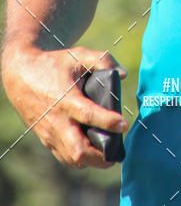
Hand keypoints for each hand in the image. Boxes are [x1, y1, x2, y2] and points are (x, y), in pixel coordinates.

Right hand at [1, 44, 127, 168]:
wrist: (22, 74)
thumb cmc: (54, 64)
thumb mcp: (78, 55)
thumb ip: (102, 60)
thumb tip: (123, 73)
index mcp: (66, 99)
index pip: (88, 115)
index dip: (108, 122)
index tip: (123, 125)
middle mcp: (57, 120)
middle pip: (78, 150)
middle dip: (100, 156)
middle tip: (117, 152)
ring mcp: (50, 132)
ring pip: (70, 158)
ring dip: (90, 160)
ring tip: (107, 154)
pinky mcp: (45, 138)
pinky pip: (62, 156)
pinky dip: (78, 159)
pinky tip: (91, 152)